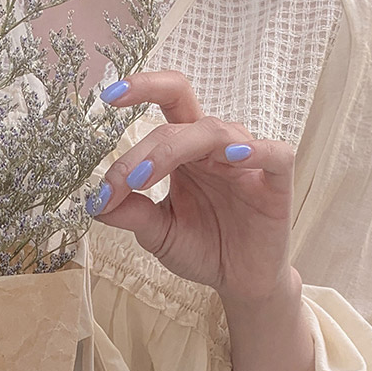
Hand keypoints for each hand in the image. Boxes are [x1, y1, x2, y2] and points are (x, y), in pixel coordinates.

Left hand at [89, 71, 296, 306]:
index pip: (169, 102)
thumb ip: (131, 214)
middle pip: (181, 124)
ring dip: (175, 151)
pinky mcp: (277, 182)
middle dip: (144, 151)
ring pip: (216, 132)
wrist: (241, 281)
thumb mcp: (158, 233)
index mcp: (187, 150)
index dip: (143, 89)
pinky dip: (256, 150)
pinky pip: (275, 153)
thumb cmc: (203, 248)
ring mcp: (249, 161)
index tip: (108, 95)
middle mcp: (216, 147)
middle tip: (120, 183)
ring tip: (147, 178)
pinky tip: (234, 156)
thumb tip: (94, 202)